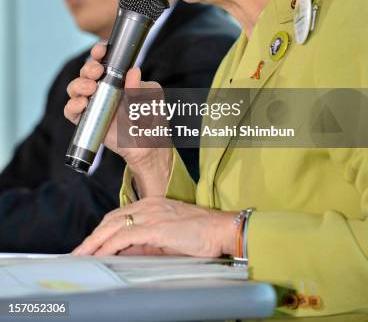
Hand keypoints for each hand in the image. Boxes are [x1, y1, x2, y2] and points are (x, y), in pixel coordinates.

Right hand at [64, 42, 171, 195]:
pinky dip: (72, 106)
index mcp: (118, 78)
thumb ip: (140, 88)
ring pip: (75, 89)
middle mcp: (103, 88)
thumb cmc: (151, 120)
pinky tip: (82, 104)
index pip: (104, 60)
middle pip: (86, 72)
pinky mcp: (87, 120)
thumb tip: (134, 71)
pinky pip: (71, 111)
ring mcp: (94, 104)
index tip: (100, 51)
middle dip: (88, 68)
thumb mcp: (150, 100)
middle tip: (97, 73)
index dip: (98, 53)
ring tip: (91, 89)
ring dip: (79, 85)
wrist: (148, 147)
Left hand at [73, 198, 236, 257]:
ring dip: (94, 242)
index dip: (103, 230)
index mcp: (153, 204)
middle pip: (111, 219)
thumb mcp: (169, 238)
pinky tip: (99, 256)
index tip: (92, 243)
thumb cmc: (202, 234)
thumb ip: (148, 242)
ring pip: (112, 226)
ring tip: (82, 255)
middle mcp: (149, 205)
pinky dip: (108, 247)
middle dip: (93, 236)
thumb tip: (128, 252)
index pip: (119, 215)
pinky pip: (123, 237)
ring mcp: (150, 214)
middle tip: (79, 251)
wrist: (222, 229)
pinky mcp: (154, 227)